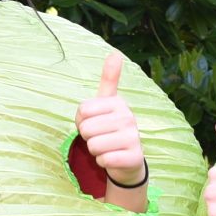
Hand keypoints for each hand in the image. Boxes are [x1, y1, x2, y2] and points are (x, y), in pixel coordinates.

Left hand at [76, 53, 146, 184]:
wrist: (128, 159)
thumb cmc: (111, 128)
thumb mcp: (108, 103)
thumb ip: (109, 79)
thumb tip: (115, 53)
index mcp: (118, 103)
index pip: (82, 111)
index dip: (81, 121)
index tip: (94, 122)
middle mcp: (128, 117)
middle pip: (86, 129)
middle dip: (88, 138)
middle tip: (101, 138)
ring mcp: (134, 137)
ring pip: (93, 145)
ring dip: (95, 151)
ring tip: (107, 148)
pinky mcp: (134, 157)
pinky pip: (104, 160)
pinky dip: (103, 162)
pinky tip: (113, 158)